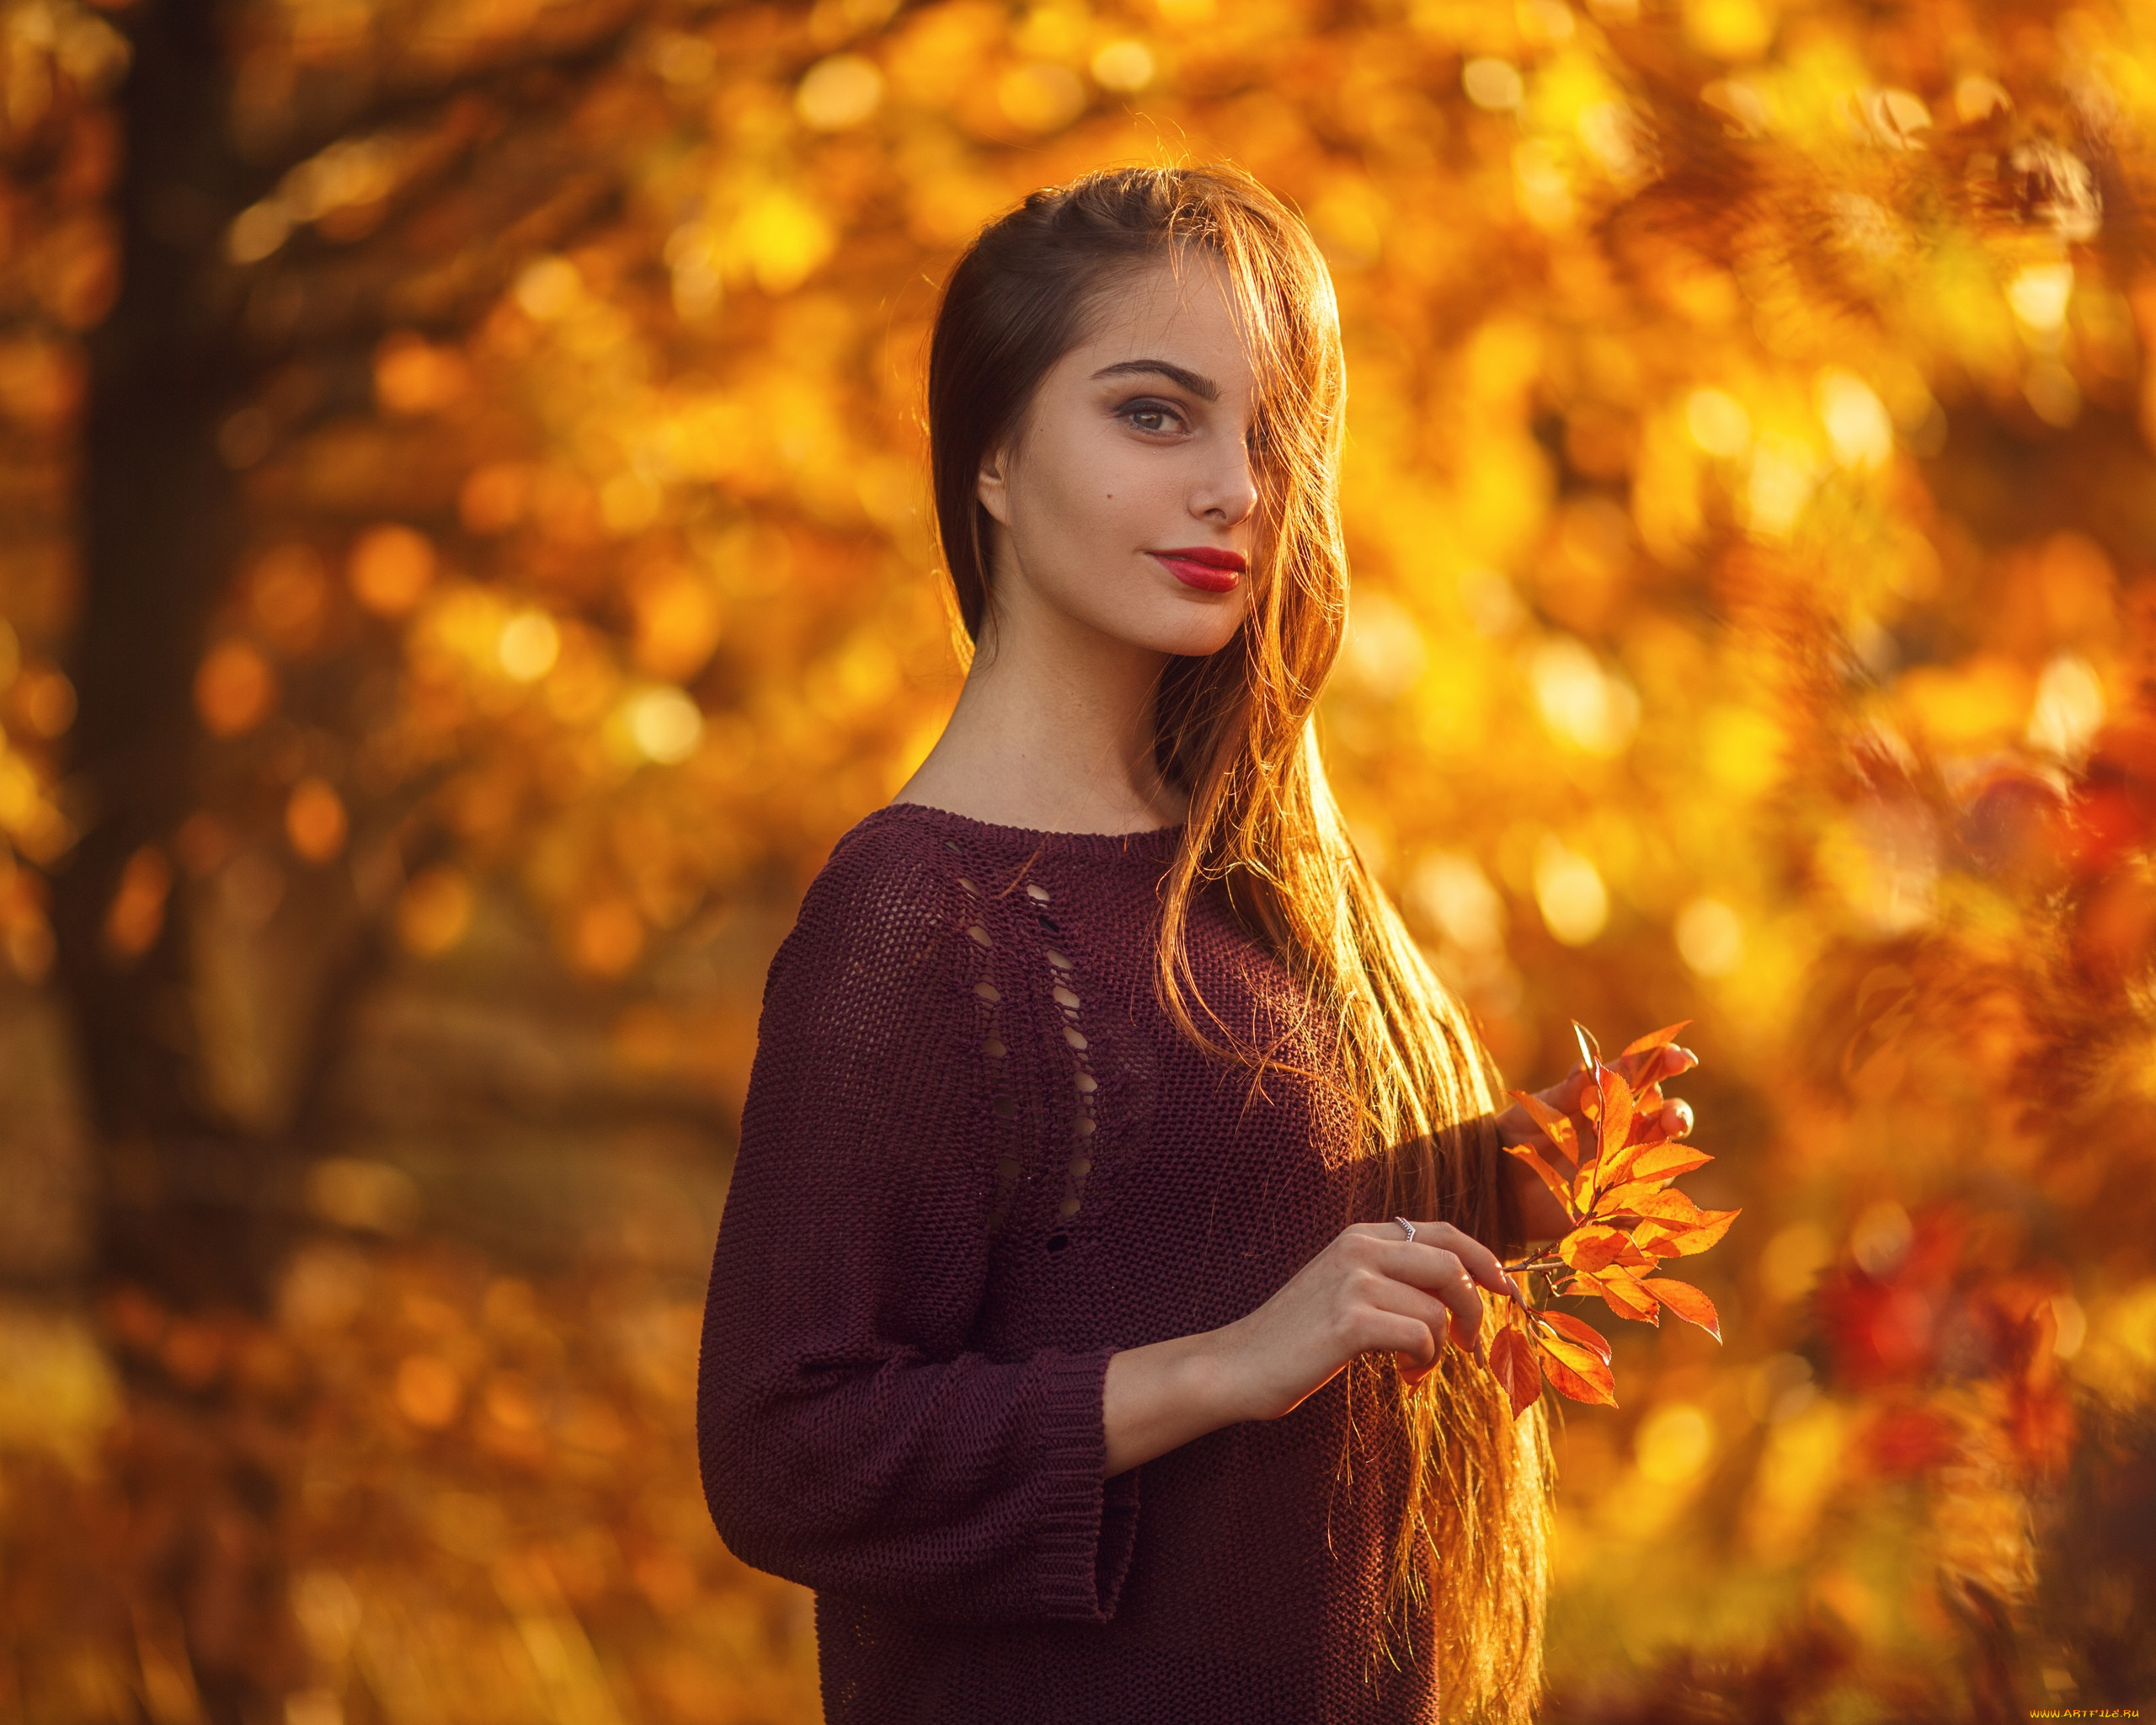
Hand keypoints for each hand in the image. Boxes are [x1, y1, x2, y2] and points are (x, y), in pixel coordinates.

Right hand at [1213, 1220, 1520, 1415]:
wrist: (1236, 1365)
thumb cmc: (1296, 1338)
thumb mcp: (1345, 1289)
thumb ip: (1393, 1278)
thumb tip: (1462, 1289)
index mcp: (1360, 1236)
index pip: (1445, 1232)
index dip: (1485, 1259)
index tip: (1506, 1290)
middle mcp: (1358, 1248)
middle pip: (1452, 1264)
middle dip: (1474, 1308)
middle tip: (1469, 1344)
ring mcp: (1352, 1281)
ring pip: (1437, 1309)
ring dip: (1440, 1348)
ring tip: (1416, 1368)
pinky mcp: (1349, 1321)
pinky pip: (1419, 1337)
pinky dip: (1423, 1362)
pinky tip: (1405, 1373)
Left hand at [1495, 1041, 1697, 1242]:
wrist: (1500, 1180)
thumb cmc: (1522, 1134)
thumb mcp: (1541, 1108)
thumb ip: (1569, 1090)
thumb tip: (1590, 1065)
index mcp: (1611, 1099)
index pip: (1645, 1076)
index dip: (1665, 1063)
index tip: (1681, 1058)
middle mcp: (1626, 1131)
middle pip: (1666, 1119)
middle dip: (1677, 1116)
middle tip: (1674, 1119)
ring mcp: (1625, 1167)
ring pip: (1663, 1161)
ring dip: (1667, 1158)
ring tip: (1656, 1161)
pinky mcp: (1617, 1203)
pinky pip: (1642, 1205)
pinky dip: (1644, 1202)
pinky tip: (1636, 1200)